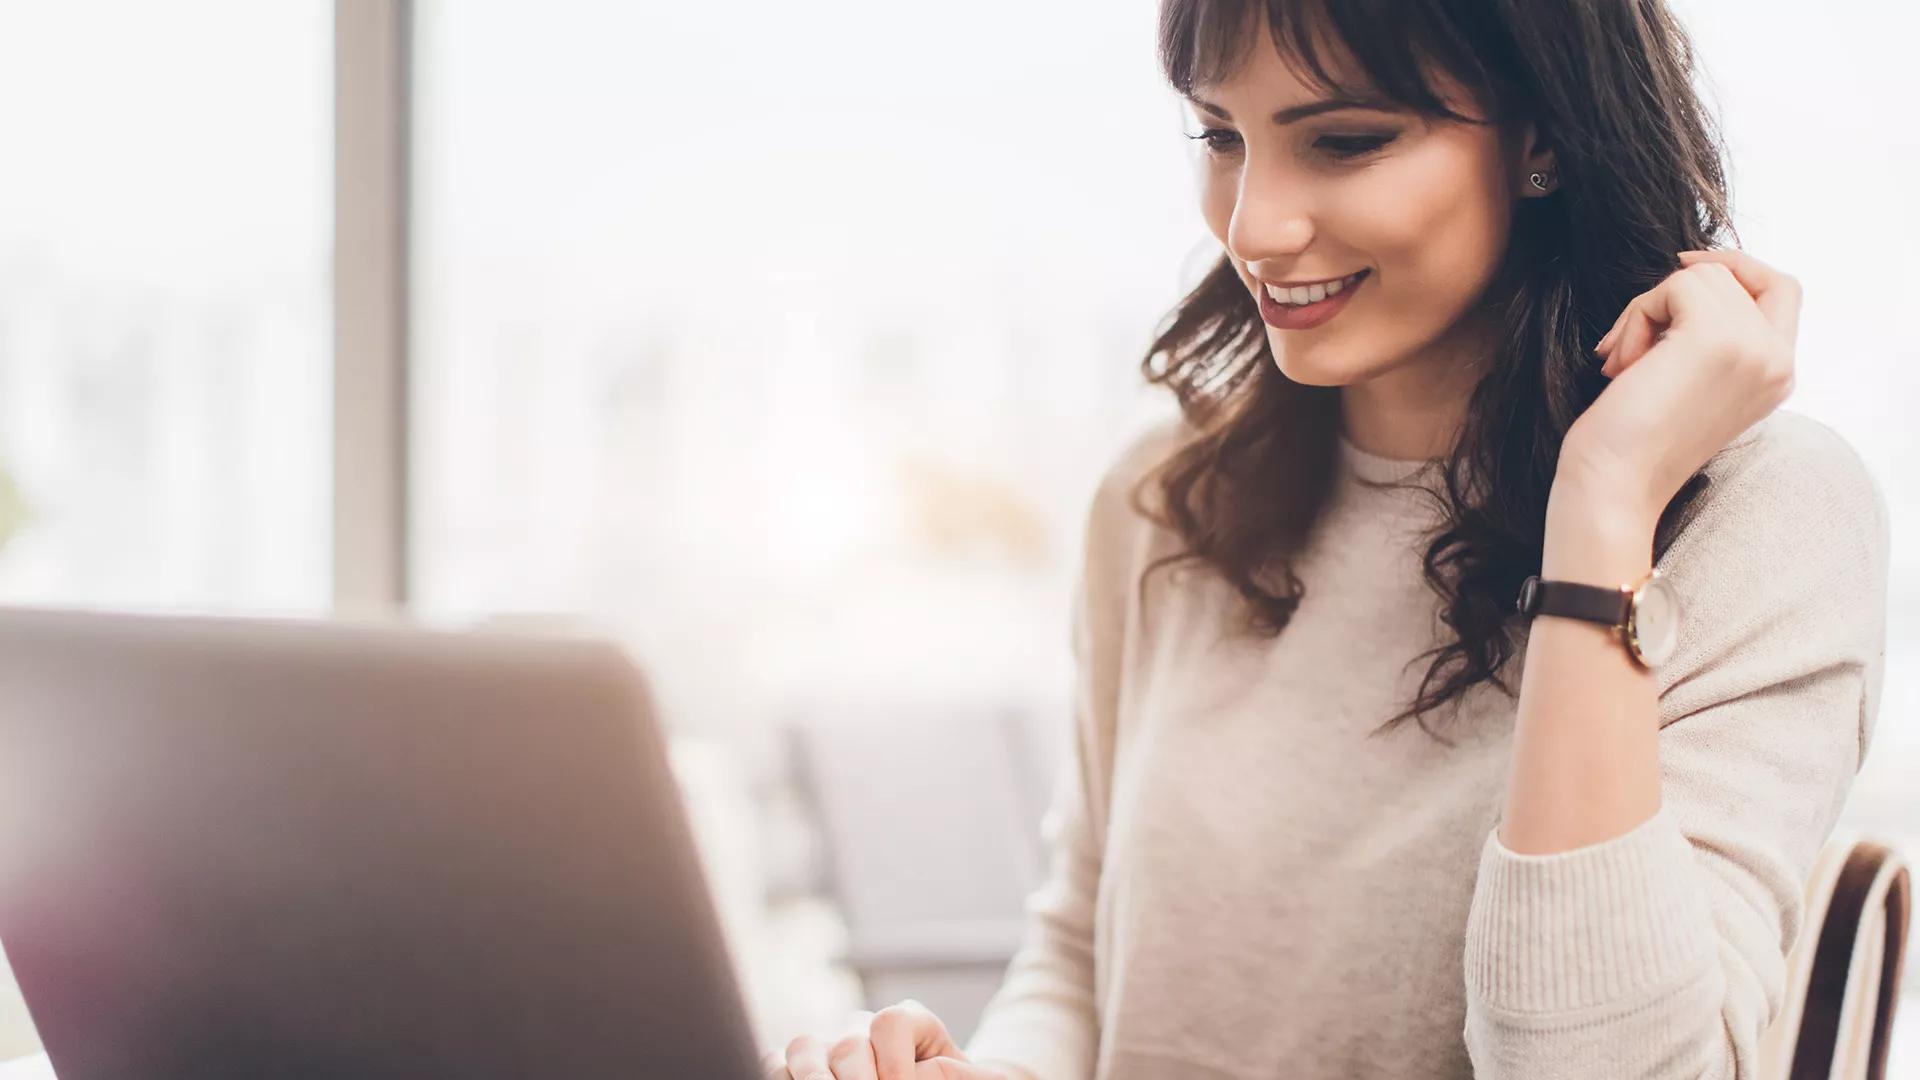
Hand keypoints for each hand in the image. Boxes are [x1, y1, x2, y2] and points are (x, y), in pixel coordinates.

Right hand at [761, 1000, 1018, 1079]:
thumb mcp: (969, 1077)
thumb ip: (952, 1074)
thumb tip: (920, 1077)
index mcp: (909, 1021)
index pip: (891, 1023)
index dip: (895, 1064)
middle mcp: (863, 1026)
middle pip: (847, 1042)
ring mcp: (829, 1043)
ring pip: (803, 1047)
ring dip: (812, 1079)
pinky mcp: (802, 1065)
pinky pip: (778, 1063)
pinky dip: (781, 1077)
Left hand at [1568, 248, 1798, 516]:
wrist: (1615, 485)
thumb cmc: (1634, 441)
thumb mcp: (1692, 381)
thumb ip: (1712, 336)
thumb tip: (1690, 272)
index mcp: (1778, 374)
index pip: (1782, 288)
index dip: (1737, 266)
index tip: (1685, 269)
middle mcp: (1778, 361)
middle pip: (1729, 277)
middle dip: (1668, 300)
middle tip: (1631, 351)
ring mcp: (1755, 347)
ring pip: (1699, 278)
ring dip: (1645, 313)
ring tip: (1626, 366)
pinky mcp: (1719, 338)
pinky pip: (1676, 285)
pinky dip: (1636, 317)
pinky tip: (1622, 366)